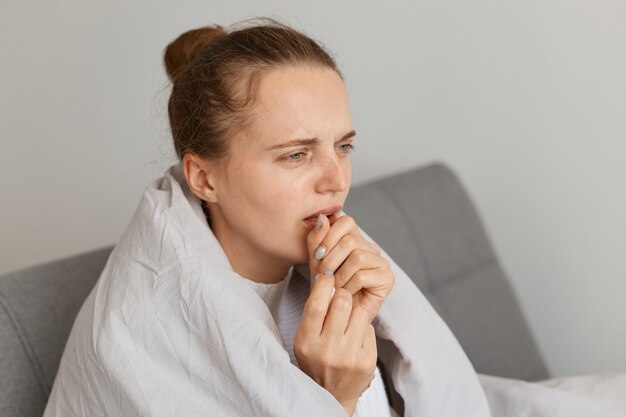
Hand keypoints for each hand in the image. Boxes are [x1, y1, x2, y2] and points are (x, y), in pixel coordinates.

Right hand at [293, 266, 376, 414]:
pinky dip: (363, 327)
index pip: (317, 304)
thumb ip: (315, 313)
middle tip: (341, 295)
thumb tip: (327, 277)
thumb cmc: (316, 359)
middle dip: (343, 293)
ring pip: (359, 311)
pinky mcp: (367, 361)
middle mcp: (328, 350)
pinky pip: (369, 328)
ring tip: (348, 316)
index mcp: (307, 342)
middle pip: (342, 302)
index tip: (328, 275)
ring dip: (354, 308)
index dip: (323, 284)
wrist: (332, 394)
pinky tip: (355, 336)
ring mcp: (349, 356)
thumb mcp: (305, 339)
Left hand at [308, 213, 394, 321]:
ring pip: (358, 257)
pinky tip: (345, 294)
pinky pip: (364, 276)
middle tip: (322, 277)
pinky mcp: (388, 279)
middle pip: (350, 241)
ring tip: (333, 287)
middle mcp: (371, 248)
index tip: (317, 256)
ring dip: (339, 276)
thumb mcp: (316, 260)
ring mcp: (381, 263)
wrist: (335, 315)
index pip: (345, 221)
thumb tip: (322, 218)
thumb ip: (317, 239)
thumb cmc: (326, 287)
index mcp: (355, 238)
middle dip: (330, 260)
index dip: (328, 236)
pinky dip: (349, 286)